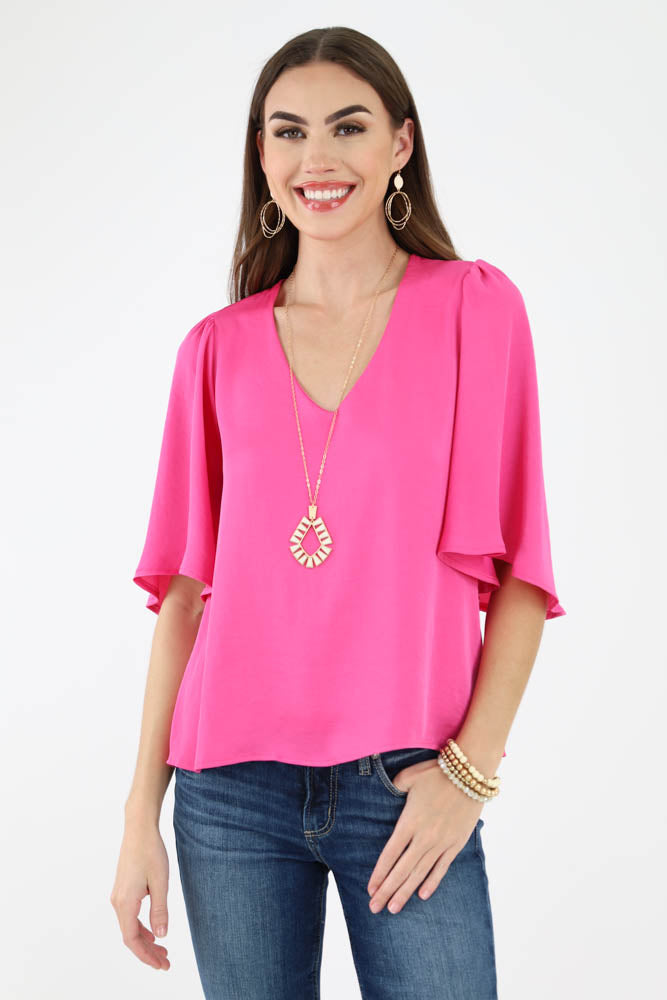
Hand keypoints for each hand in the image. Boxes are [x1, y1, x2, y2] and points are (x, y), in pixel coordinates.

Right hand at [110, 817, 170, 969]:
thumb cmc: (151, 852)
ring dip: (145, 940)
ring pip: (130, 926)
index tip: (162, 965)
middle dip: (148, 952)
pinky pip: (130, 916)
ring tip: (162, 950)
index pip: (132, 940)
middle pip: (130, 936)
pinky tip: (154, 931)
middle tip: (166, 961)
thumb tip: (161, 936)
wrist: (139, 829)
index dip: (146, 956)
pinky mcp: (123, 889)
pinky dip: (141, 927)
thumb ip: (159, 911)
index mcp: (125, 903)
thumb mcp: (160, 882)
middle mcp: (117, 902)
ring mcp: (118, 895)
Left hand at [367, 759, 482, 913]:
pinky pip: (441, 868)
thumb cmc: (437, 772)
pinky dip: (432, 882)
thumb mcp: (409, 776)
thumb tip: (390, 790)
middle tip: (374, 908)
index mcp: (409, 822)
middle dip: (387, 891)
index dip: (379, 873)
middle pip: (401, 870)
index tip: (370, 889)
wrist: (470, 774)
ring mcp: (441, 843)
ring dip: (405, 892)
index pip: (389, 854)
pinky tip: (422, 895)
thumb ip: (395, 786)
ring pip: (419, 873)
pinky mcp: (456, 843)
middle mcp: (423, 837)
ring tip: (393, 908)